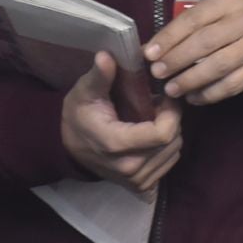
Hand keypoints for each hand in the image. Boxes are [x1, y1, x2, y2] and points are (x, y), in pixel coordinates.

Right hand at [59, 53, 182, 194]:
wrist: (68, 147)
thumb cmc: (79, 114)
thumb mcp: (85, 91)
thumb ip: (100, 75)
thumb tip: (107, 55)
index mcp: (116, 144)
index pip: (162, 133)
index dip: (171, 112)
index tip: (165, 97)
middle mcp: (129, 168)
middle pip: (172, 142)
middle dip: (172, 119)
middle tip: (159, 104)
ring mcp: (136, 181)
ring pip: (174, 153)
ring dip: (170, 133)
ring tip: (154, 119)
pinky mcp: (141, 187)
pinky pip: (168, 165)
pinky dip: (166, 150)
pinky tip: (151, 138)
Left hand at [147, 0, 242, 106]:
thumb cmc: (240, 23)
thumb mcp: (219, 13)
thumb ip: (189, 26)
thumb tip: (152, 48)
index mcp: (230, 0)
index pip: (194, 19)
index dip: (169, 37)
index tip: (149, 53)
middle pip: (204, 42)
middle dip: (177, 59)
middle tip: (157, 73)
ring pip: (218, 66)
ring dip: (190, 80)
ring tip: (172, 89)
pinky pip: (231, 85)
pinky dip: (209, 94)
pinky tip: (194, 98)